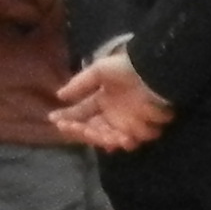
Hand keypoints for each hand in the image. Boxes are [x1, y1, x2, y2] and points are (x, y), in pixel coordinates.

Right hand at [50, 48, 173, 154]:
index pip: (80, 113)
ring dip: (103, 138)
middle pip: (92, 130)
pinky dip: (125, 141)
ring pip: (108, 139)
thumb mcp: (100, 71)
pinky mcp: (143, 129)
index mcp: (100, 100)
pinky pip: (131, 141)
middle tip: (77, 128)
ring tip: (103, 135)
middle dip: (83, 131)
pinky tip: (123, 138)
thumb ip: (80, 84)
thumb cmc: (127, 68)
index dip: (67, 117)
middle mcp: (111, 114)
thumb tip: (59, 95)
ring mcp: (126, 123)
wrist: (156, 72)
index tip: (54, 120)